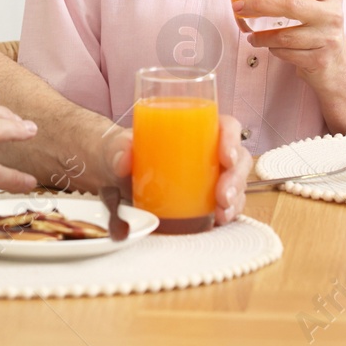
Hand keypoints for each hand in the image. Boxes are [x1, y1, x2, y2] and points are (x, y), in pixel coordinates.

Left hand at [104, 115, 253, 225]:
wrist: (109, 175)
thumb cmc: (117, 152)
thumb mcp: (113, 146)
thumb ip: (117, 148)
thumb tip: (123, 160)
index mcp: (192, 129)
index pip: (224, 125)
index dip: (232, 138)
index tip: (225, 156)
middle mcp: (205, 151)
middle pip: (236, 158)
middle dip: (235, 177)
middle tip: (222, 195)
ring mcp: (206, 176)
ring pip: (236, 183)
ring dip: (235, 199)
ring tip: (221, 213)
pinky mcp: (202, 199)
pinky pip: (225, 204)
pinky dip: (227, 213)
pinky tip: (219, 220)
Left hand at [234, 0, 345, 132]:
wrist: (338, 65)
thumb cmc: (318, 29)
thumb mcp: (316, 5)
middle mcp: (332, 15)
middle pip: (291, 5)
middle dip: (259, 4)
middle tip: (238, 6)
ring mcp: (327, 39)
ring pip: (284, 35)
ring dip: (261, 36)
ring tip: (252, 36)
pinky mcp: (318, 60)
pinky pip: (285, 53)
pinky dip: (273, 49)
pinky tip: (270, 47)